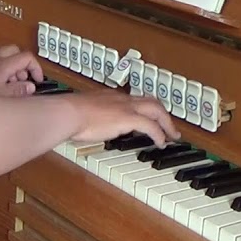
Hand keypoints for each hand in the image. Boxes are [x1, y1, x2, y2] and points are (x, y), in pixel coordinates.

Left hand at [0, 44, 43, 96]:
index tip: (38, 80)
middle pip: (16, 51)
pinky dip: (2, 69)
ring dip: (13, 67)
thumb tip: (30, 87)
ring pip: (6, 55)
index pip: (27, 57)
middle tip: (25, 79)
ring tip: (12, 83)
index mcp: (2, 65)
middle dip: (24, 64)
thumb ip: (17, 91)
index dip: (36, 68)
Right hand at [65, 91, 180, 146]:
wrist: (68, 112)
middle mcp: (122, 99)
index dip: (145, 109)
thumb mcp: (82, 112)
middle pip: (151, 102)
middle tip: (170, 127)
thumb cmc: (69, 114)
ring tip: (172, 136)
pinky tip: (161, 143)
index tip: (149, 118)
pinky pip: (151, 126)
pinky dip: (159, 134)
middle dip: (164, 114)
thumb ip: (89, 116)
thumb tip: (87, 126)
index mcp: (111, 96)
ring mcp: (126, 108)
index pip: (134, 100)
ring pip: (157, 110)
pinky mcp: (128, 119)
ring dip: (167, 123)